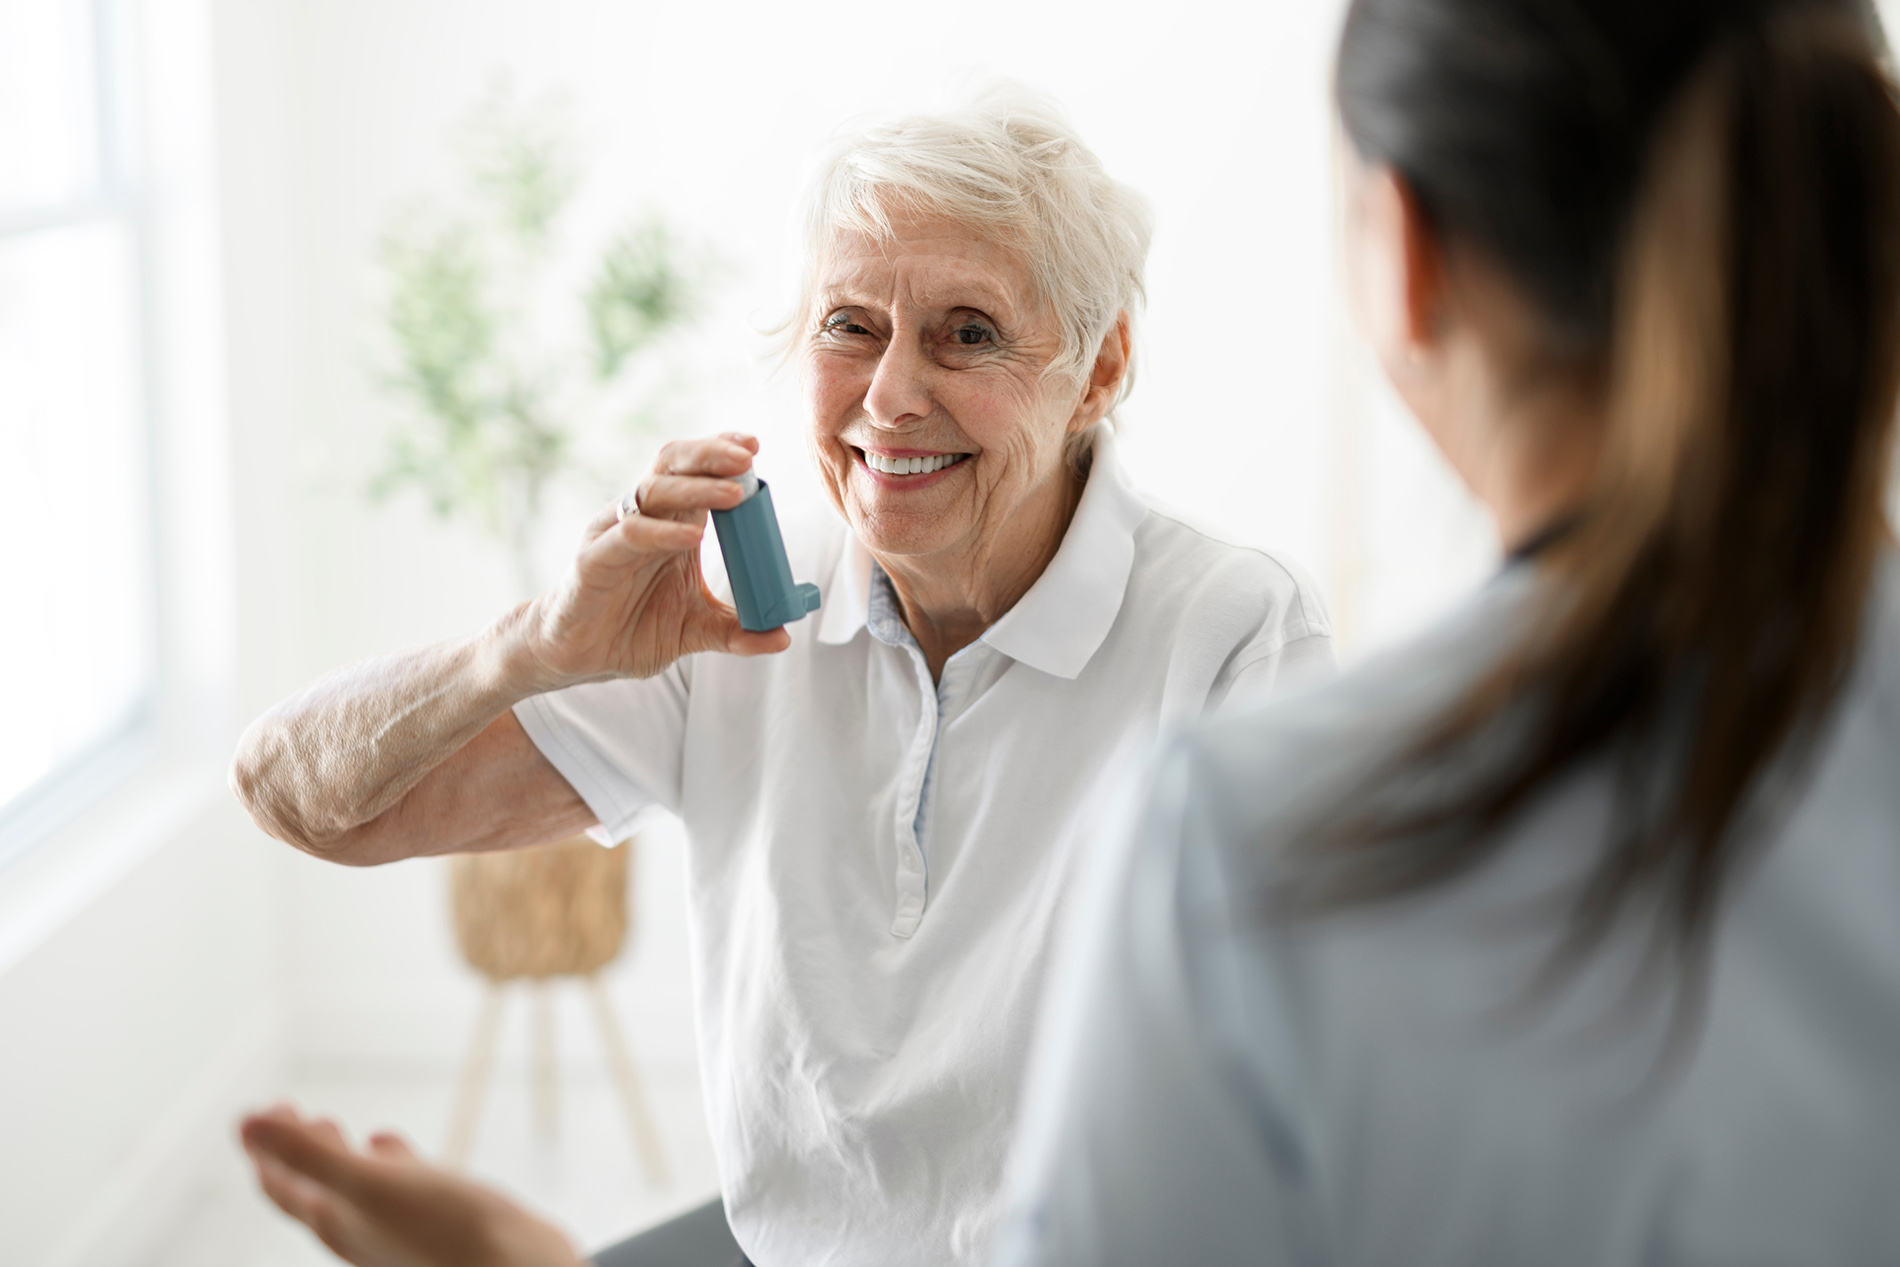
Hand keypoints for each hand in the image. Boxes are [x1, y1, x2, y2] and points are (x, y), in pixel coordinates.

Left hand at [240, 1104, 583, 1266]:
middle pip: (314, 1191)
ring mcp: (400, 1231)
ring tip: (342, 1129)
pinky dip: (390, 1164)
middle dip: (299, 1151)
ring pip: (358, 1191)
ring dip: (343, 1159)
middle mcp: (361, 1232)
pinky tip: (397, 1149)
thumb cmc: (445, 1232)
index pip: (282, 1187)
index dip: (264, 1150)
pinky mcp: (438, 1224)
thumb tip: (245, 1123)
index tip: (258, 1112)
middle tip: (293, 1112)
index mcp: (336, 1223)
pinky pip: (400, 1191)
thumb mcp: (369, 1183)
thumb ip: (308, 1154)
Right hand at [513, 432, 792, 688]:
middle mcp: (643, 518)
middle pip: (673, 466)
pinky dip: (661, 532)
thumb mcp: (695, 630)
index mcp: (670, 523)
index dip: (720, 452)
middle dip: (711, 455)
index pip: (694, 471)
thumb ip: (736, 630)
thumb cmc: (632, 629)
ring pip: (652, 492)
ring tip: (733, 493)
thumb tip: (782, 636)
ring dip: (695, 488)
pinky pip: (628, 535)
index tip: (754, 448)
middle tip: (748, 458)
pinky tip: (690, 537)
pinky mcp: (594, 561)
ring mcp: (616, 535)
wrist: (577, 658)